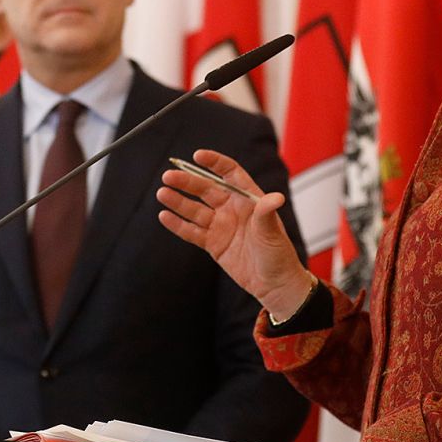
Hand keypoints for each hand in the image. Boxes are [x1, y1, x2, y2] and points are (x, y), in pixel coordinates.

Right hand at [156, 149, 313, 315]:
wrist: (274, 285)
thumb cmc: (279, 255)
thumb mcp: (272, 232)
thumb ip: (267, 214)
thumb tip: (276, 197)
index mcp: (248, 199)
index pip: (230, 174)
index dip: (214, 163)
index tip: (198, 156)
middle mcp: (232, 209)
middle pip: (206, 189)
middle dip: (187, 182)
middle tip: (169, 177)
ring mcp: (221, 226)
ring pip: (195, 210)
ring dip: (178, 201)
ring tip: (162, 193)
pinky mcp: (213, 244)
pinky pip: (192, 231)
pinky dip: (178, 225)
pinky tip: (164, 216)